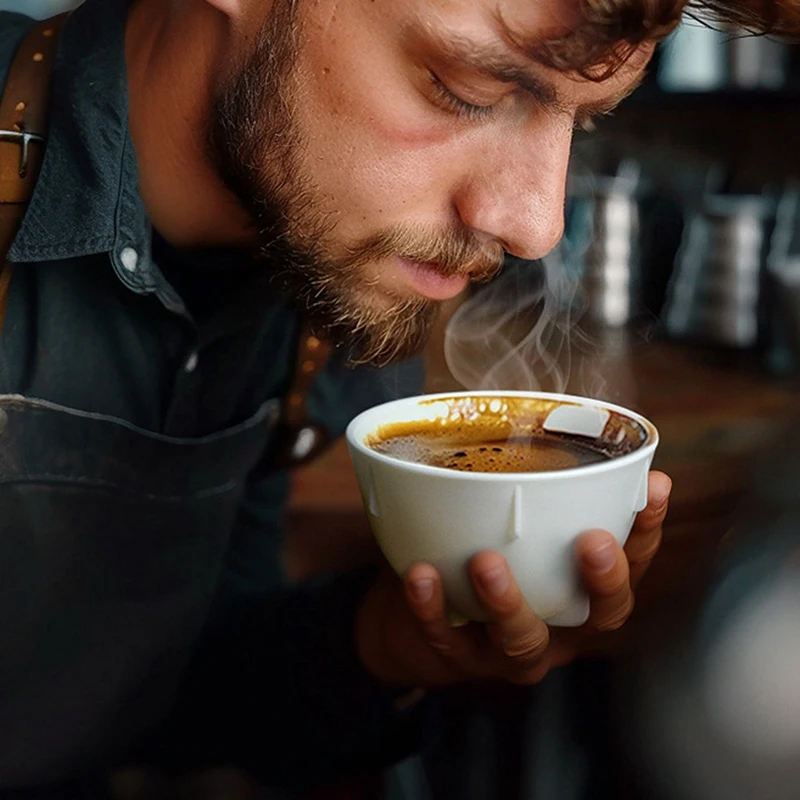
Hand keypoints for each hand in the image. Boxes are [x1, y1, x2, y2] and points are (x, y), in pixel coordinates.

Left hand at [356, 471, 670, 687]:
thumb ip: (538, 491)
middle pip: (601, 617)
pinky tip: (422, 576)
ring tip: (486, 562)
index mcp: (580, 588)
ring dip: (508, 601)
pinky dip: (432, 610)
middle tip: (591, 542)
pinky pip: (448, 642)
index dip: (648, 530)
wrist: (416, 624)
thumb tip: (553, 421)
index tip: (654, 487)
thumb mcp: (515, 525)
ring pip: (524, 641)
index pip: (631, 562)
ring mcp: (510, 651)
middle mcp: (558, 625)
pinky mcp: (459, 660)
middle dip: (603, 581)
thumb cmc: (480, 555)